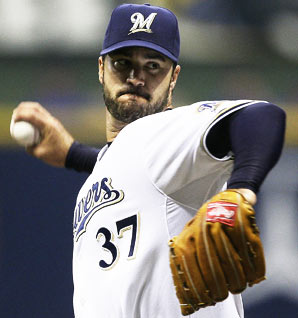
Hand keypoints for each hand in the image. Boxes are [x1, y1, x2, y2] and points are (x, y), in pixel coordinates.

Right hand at [12, 102, 73, 166]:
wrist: (74, 155)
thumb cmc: (59, 155)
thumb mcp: (40, 154)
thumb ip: (30, 148)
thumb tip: (25, 144)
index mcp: (48, 126)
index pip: (31, 115)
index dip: (20, 115)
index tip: (14, 120)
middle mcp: (51, 121)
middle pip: (35, 107)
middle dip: (22, 108)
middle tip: (15, 114)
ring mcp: (54, 122)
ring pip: (39, 109)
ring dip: (29, 110)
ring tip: (20, 115)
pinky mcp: (55, 124)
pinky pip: (42, 115)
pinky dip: (34, 115)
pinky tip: (29, 120)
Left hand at [169, 189, 264, 314]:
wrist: (225, 200)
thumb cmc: (204, 225)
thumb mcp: (188, 237)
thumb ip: (184, 259)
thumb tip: (185, 294)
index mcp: (188, 235)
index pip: (190, 268)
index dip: (198, 288)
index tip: (204, 300)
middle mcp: (204, 230)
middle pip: (212, 269)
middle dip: (218, 289)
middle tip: (221, 296)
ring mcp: (223, 225)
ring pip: (232, 263)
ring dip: (236, 281)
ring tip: (237, 287)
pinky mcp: (243, 223)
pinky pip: (250, 252)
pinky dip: (253, 268)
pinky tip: (252, 276)